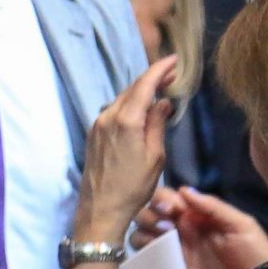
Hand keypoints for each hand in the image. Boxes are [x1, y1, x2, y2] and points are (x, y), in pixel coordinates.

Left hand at [73, 56, 177, 245]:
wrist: (100, 209)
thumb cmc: (132, 187)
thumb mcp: (155, 156)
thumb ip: (157, 125)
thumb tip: (162, 103)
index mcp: (125, 121)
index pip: (144, 85)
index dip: (159, 69)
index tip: (174, 59)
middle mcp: (107, 118)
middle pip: (131, 89)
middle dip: (152, 78)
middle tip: (172, 74)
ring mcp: (97, 126)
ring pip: (121, 99)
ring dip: (140, 92)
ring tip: (160, 89)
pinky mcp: (93, 135)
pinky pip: (113, 112)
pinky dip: (129, 105)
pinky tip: (141, 109)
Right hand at [131, 187, 267, 268]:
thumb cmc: (254, 254)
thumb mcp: (241, 225)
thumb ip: (214, 207)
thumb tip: (183, 190)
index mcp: (194, 216)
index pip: (167, 198)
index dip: (162, 200)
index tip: (171, 209)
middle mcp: (178, 231)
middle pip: (147, 214)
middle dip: (151, 215)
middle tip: (167, 226)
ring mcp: (171, 252)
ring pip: (140, 234)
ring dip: (144, 233)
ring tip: (162, 241)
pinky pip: (144, 260)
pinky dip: (141, 254)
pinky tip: (154, 255)